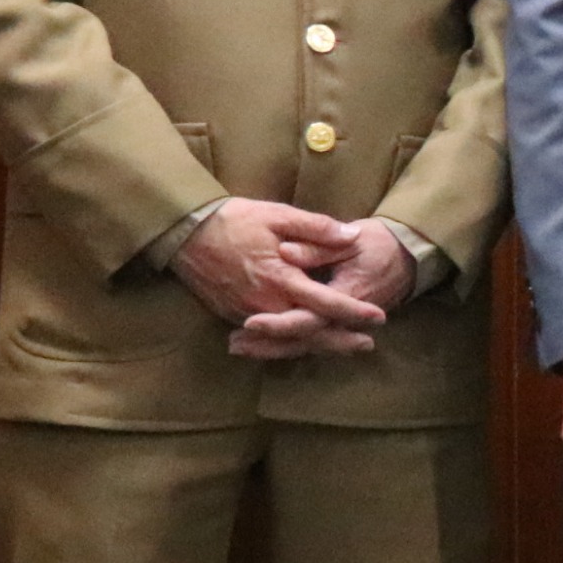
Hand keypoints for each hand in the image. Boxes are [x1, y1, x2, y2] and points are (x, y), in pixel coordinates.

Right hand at [174, 198, 385, 356]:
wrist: (183, 232)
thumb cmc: (233, 220)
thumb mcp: (278, 215)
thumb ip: (316, 228)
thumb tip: (352, 236)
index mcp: (280, 278)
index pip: (324, 302)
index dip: (353, 312)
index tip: (379, 317)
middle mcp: (264, 302)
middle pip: (308, 331)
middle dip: (339, 340)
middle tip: (368, 344)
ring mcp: (246, 312)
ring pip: (287, 338)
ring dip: (316, 345)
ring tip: (345, 347)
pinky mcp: (233, 314)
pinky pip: (267, 336)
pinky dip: (289, 342)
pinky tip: (306, 342)